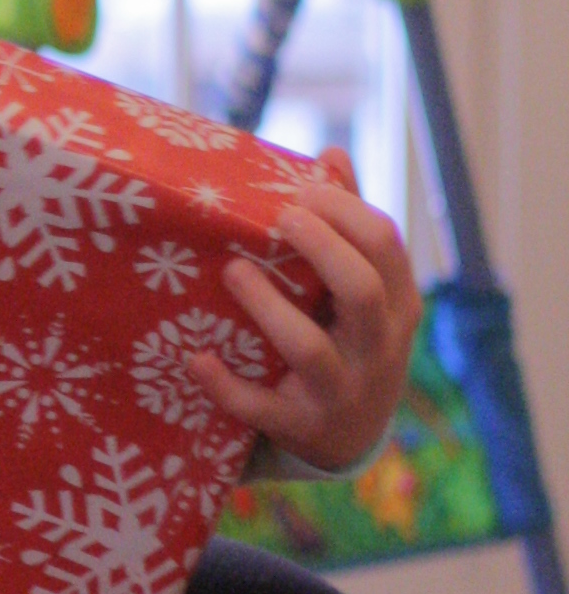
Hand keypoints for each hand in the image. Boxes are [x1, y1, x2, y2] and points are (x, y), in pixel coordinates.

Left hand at [187, 150, 419, 471]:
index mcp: (397, 304)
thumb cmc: (352, 340)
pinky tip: (196, 358)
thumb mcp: (366, 291)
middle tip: (279, 219)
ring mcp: (340, 391)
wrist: (352, 437)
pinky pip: (260, 407)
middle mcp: (376, 348)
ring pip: (308, 348)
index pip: (384, 244)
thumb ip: (349, 226)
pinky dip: (226, 384)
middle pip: (359, 290)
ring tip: (232, 271)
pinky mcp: (300, 425)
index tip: (301, 191)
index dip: (344, 211)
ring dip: (267, 307)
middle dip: (319, 248)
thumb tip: (332, 156)